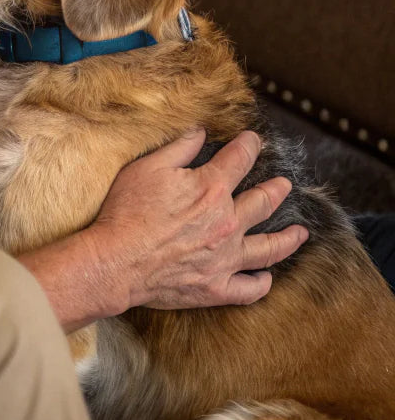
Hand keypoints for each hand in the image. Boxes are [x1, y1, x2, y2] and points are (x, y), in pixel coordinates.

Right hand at [89, 128, 307, 311]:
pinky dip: (262, 283)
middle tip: (285, 185)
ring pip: (268, 249)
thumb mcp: (147, 167)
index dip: (249, 146)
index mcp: (211, 189)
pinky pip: (250, 289)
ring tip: (301, 233)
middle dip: (276, 190)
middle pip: (263, 203)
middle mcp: (227, 223)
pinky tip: (267, 278)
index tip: (254, 140)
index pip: (239, 161)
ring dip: (288, 239)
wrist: (117, 260)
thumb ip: (179, 147)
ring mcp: (226, 259)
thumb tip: (200, 130)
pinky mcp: (217, 287)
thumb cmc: (128, 211)